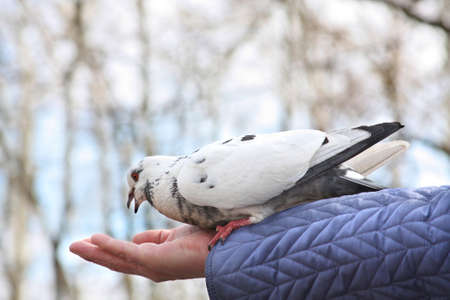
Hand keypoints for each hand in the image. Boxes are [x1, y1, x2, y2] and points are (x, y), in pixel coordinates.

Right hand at [69, 225, 214, 281]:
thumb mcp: (173, 236)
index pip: (128, 255)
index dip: (110, 249)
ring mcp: (151, 265)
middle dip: (95, 254)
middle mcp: (151, 267)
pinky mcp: (152, 260)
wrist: (221, 246)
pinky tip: (93, 240)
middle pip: (116, 261)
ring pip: (115, 259)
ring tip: (75, 246)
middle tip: (74, 247)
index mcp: (156, 260)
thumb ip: (154, 238)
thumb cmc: (202, 239)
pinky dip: (107, 246)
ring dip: (94, 252)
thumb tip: (136, 238)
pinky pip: (124, 251)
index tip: (94, 241)